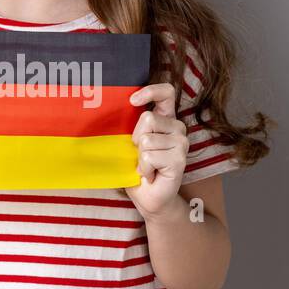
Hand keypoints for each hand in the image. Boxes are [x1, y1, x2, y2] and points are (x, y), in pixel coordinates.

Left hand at [123, 82, 187, 219]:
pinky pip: (149, 156)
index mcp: (166, 119)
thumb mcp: (131, 143)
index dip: (151, 91)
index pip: (166, 93)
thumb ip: (131, 125)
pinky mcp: (179, 159)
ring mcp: (181, 143)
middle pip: (148, 118)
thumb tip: (107, 110)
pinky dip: (143, 168)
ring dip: (139, 157)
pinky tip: (151, 174)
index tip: (133, 101)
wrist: (149, 197)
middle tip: (140, 155)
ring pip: (147, 140)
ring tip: (147, 167)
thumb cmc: (137, 168)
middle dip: (136, 138)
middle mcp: (178, 128)